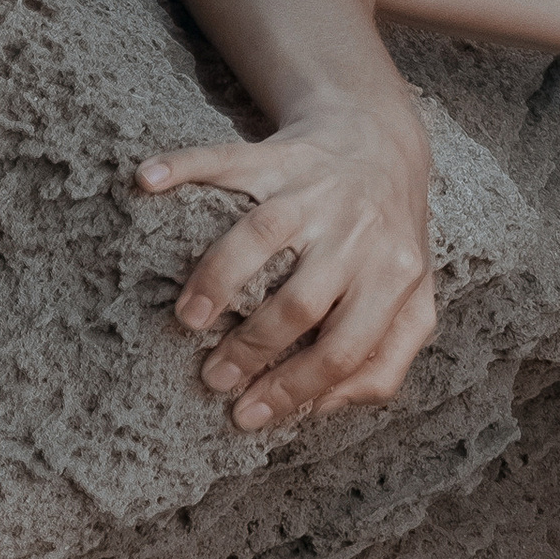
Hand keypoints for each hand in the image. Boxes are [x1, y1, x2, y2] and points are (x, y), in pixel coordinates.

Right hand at [134, 103, 435, 432]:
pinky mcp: (280, 155)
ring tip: (188, 319)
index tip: (247, 415)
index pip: (345, 349)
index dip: (295, 388)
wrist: (382, 143)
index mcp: (395, 277)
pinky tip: (148, 181)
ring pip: (263, 235)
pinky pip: (226, 160)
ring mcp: (317, 190)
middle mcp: (358, 232)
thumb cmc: (389, 241)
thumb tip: (324, 407)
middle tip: (213, 378)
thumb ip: (386, 361)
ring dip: (218, 278)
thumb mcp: (412, 303)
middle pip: (301, 302)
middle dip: (253, 348)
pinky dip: (184, 167)